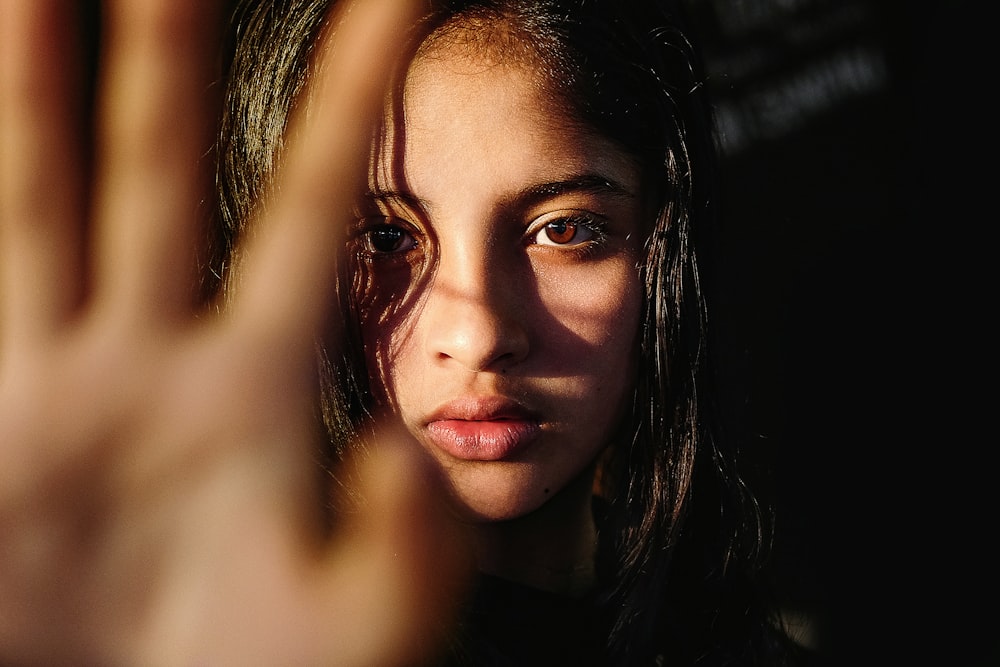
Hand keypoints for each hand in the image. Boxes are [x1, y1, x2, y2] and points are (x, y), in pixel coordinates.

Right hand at [0, 1, 463, 664]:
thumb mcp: (370, 616)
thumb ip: (408, 526)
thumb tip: (407, 445)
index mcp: (261, 388)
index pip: (321, 201)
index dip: (356, 90)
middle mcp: (157, 361)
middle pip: (164, 166)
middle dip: (167, 44)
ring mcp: (63, 386)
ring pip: (47, 197)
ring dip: (37, 80)